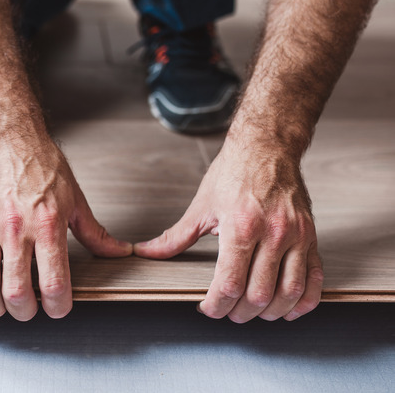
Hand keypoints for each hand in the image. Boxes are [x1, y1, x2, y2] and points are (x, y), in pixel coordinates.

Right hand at [0, 137, 132, 320]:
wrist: (9, 140)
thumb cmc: (41, 166)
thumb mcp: (75, 199)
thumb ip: (95, 233)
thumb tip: (119, 252)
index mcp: (47, 224)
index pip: (53, 281)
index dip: (57, 306)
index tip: (58, 308)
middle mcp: (16, 227)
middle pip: (16, 290)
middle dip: (25, 312)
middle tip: (30, 311)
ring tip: (4, 308)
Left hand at [134, 140, 323, 321]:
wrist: (267, 147)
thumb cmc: (234, 173)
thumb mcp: (200, 206)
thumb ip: (175, 237)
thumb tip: (147, 252)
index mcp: (241, 226)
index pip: (230, 284)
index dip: (216, 306)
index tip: (207, 308)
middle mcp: (272, 233)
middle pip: (258, 294)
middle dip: (239, 312)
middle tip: (227, 312)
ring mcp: (296, 236)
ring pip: (289, 292)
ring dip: (270, 312)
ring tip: (254, 313)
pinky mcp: (311, 236)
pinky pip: (315, 279)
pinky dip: (304, 301)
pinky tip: (288, 308)